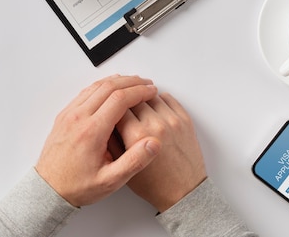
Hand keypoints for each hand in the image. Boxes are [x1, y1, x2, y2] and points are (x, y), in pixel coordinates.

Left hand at [35, 75, 161, 206]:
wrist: (48, 189)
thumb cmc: (77, 186)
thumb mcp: (110, 181)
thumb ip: (134, 162)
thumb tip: (153, 143)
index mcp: (92, 131)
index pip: (120, 99)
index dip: (139, 92)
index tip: (152, 91)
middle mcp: (79, 118)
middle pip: (108, 87)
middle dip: (131, 82)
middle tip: (146, 83)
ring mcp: (69, 114)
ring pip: (95, 86)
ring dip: (116, 81)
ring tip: (133, 83)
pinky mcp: (64, 116)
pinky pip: (85, 93)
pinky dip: (101, 86)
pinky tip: (110, 89)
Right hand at [115, 92, 206, 211]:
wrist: (183, 193)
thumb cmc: (154, 184)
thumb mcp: (123, 167)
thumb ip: (110, 143)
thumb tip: (103, 124)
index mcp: (137, 135)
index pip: (118, 108)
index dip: (111, 108)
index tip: (108, 110)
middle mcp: (155, 124)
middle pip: (134, 99)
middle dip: (125, 102)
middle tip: (120, 106)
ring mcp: (172, 120)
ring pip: (150, 96)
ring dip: (142, 99)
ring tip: (136, 107)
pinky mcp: (185, 120)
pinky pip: (168, 98)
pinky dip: (158, 100)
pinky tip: (152, 107)